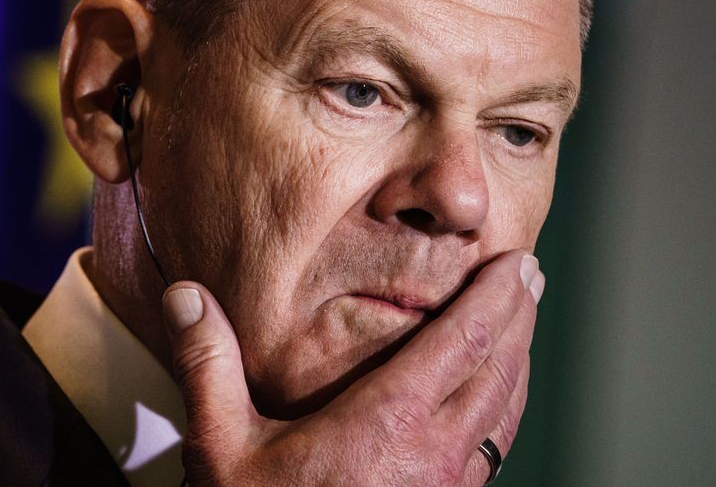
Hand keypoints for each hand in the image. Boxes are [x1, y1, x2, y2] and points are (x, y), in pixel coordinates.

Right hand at [161, 249, 543, 485]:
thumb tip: (185, 295)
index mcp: (387, 424)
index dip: (494, 296)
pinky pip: (494, 447)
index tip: (516, 261)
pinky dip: (506, 406)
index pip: (461, 343)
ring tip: (522, 323)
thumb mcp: (222, 446)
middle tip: (530, 273)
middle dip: (519, 315)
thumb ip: (208, 366)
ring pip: (505, 410)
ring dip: (519, 358)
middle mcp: (432, 453)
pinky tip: (496, 400)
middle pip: (498, 369)